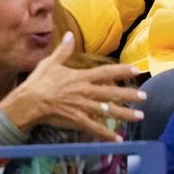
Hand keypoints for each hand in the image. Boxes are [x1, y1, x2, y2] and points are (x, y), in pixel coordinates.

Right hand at [0, 33, 145, 141]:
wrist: (29, 102)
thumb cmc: (39, 81)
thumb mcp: (51, 62)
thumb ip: (64, 50)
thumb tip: (70, 35)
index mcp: (80, 77)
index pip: (106, 72)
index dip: (122, 71)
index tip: (136, 70)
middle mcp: (85, 91)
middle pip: (111, 93)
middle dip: (129, 94)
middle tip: (144, 96)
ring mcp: (83, 106)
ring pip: (107, 111)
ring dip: (124, 114)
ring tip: (139, 116)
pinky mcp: (78, 119)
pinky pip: (95, 128)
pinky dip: (106, 134)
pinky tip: (118, 139)